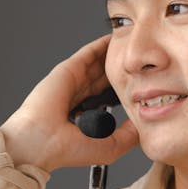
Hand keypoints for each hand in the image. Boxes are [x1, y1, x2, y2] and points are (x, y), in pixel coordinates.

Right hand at [0, 34, 139, 172]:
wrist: (41, 142)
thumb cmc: (67, 150)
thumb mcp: (110, 147)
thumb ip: (129, 135)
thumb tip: (146, 122)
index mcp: (88, 115)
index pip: (110, 97)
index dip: (126, 89)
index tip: (145, 84)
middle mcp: (81, 97)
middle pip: (107, 78)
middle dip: (123, 70)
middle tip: (143, 63)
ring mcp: (74, 82)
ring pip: (99, 64)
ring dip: (115, 55)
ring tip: (134, 46)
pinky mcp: (68, 70)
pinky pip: (89, 53)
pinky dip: (101, 45)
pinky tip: (115, 38)